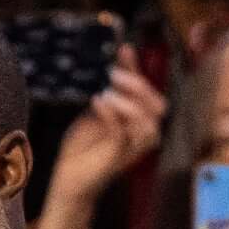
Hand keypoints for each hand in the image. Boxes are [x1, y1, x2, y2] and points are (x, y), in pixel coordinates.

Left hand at [48, 48, 168, 202]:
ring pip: (146, 121)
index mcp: (142, 123)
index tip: (124, 49)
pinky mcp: (118, 158)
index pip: (150, 92)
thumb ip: (114, 86)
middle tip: (112, 75)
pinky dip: (110, 114)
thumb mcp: (100, 108)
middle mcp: (144, 137)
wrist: (70, 178)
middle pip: (158, 106)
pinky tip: (97, 101)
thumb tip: (123, 52)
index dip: (138, 70)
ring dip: (127, 102)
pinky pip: (122, 133)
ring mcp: (133, 149)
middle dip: (137, 86)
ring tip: (105, 93)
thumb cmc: (84, 146)